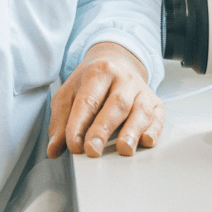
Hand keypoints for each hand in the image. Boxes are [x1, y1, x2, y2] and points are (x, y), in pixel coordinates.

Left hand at [46, 42, 163, 158]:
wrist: (116, 61)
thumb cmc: (91, 83)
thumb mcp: (70, 93)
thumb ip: (60, 120)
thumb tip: (53, 149)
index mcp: (98, 72)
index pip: (88, 100)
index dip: (79, 124)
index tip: (74, 145)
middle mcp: (122, 78)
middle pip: (115, 104)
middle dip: (103, 129)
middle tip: (92, 151)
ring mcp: (141, 90)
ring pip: (140, 110)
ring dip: (131, 131)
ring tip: (123, 149)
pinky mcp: (156, 103)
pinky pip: (157, 117)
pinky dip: (153, 130)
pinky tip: (146, 141)